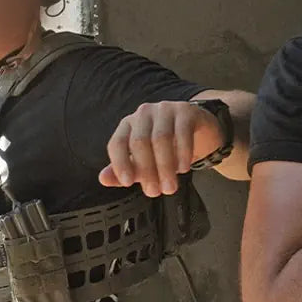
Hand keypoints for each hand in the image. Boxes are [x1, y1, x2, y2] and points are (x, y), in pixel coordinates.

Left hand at [100, 101, 223, 196]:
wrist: (199, 133)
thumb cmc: (167, 148)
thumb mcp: (144, 162)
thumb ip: (124, 170)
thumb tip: (103, 178)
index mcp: (128, 125)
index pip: (117, 143)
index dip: (120, 163)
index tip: (127, 183)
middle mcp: (144, 114)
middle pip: (139, 142)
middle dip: (147, 170)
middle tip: (155, 192)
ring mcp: (165, 110)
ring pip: (160, 138)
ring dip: (165, 166)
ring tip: (170, 186)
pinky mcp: (186, 111)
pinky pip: (182, 133)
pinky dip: (183, 153)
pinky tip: (184, 168)